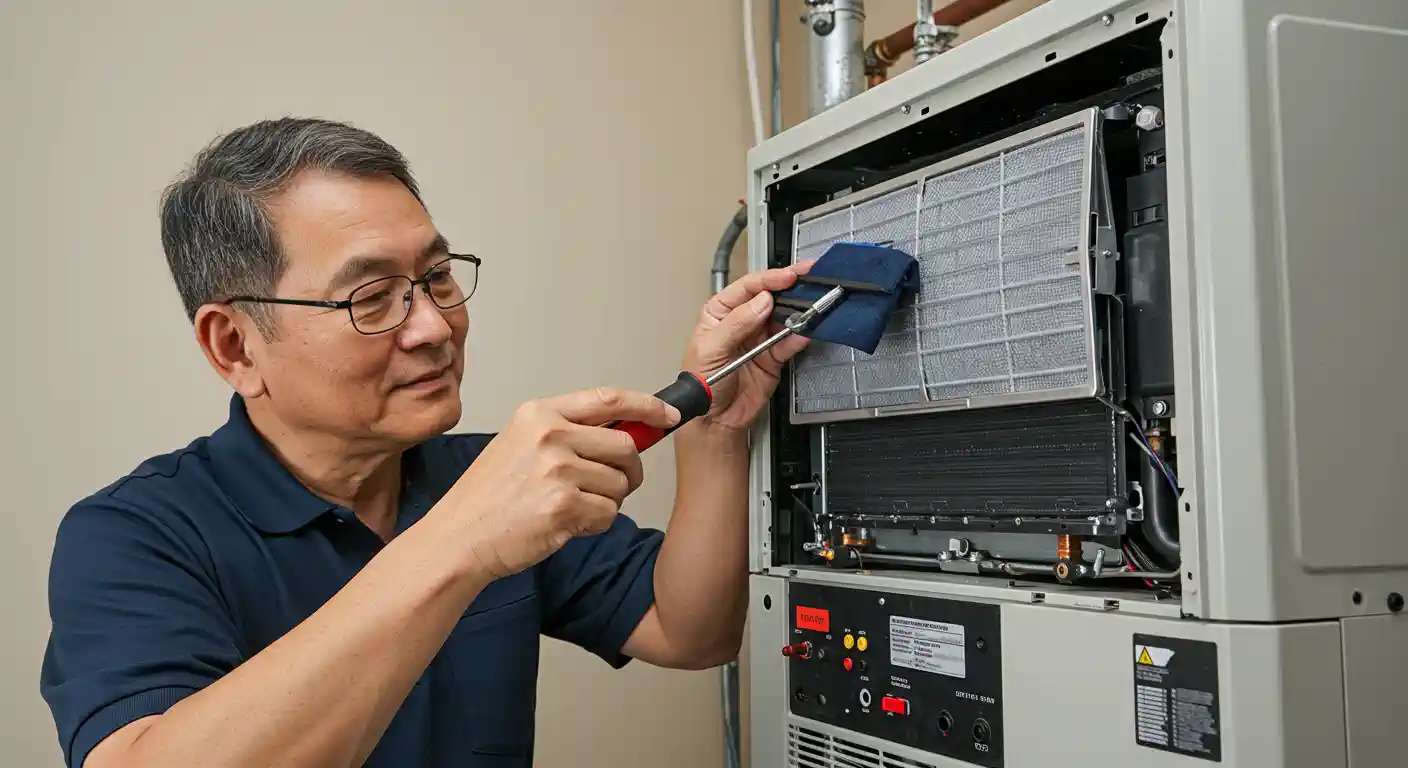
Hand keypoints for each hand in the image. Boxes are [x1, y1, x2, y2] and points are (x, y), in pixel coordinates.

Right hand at [436, 388, 679, 578]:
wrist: (457, 538)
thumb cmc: (488, 498)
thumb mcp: (520, 444)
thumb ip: (568, 432)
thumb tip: (627, 431)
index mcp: (539, 414)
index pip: (608, 398)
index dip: (646, 406)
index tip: (668, 416)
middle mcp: (550, 435)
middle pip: (625, 445)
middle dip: (628, 470)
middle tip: (608, 486)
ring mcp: (557, 470)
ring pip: (620, 484)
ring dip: (606, 501)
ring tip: (569, 507)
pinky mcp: (564, 506)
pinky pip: (608, 513)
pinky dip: (594, 524)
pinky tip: (563, 524)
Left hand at [683, 262, 813, 432]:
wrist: (714, 421)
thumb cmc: (700, 384)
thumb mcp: (711, 350)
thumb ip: (737, 324)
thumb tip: (761, 301)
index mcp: (720, 312)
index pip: (747, 287)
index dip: (769, 279)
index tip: (788, 276)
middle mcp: (742, 321)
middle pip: (769, 297)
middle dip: (789, 288)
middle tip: (808, 278)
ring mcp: (759, 338)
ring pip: (783, 317)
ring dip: (798, 311)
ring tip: (811, 305)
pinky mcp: (773, 356)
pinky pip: (789, 342)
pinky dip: (798, 337)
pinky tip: (804, 332)